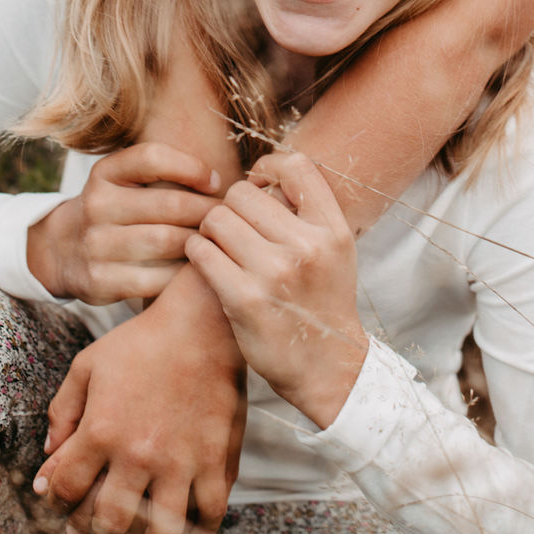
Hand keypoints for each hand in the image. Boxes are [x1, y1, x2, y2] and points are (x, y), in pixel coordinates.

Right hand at [26, 142, 219, 304]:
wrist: (62, 250)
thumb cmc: (115, 208)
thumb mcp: (124, 179)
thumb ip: (161, 169)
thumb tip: (219, 179)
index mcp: (105, 173)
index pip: (153, 157)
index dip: (191, 167)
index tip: (214, 181)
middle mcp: (96, 204)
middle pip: (168, 205)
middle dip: (206, 211)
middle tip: (227, 218)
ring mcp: (95, 244)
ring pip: (166, 242)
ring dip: (199, 242)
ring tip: (217, 241)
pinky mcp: (98, 281)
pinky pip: (155, 278)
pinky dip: (181, 273)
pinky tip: (195, 269)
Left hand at [33, 269, 244, 533]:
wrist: (202, 320)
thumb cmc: (142, 340)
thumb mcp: (88, 364)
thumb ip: (61, 410)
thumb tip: (48, 455)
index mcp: (101, 430)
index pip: (66, 489)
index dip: (56, 499)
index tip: (62, 499)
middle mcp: (139, 453)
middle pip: (109, 523)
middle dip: (96, 528)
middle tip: (98, 523)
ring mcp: (180, 460)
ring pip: (160, 532)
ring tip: (143, 533)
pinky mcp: (217, 458)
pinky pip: (209, 513)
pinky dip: (198, 525)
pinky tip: (188, 517)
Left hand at [186, 151, 367, 428]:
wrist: (327, 366)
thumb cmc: (324, 299)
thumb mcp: (336, 249)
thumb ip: (310, 210)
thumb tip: (265, 172)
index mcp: (333, 230)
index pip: (296, 166)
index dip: (269, 166)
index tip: (259, 184)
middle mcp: (307, 247)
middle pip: (244, 192)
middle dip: (232, 205)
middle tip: (234, 225)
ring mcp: (275, 273)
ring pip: (218, 218)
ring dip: (211, 228)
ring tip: (220, 243)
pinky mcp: (244, 300)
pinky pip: (202, 251)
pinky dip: (197, 251)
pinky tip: (207, 260)